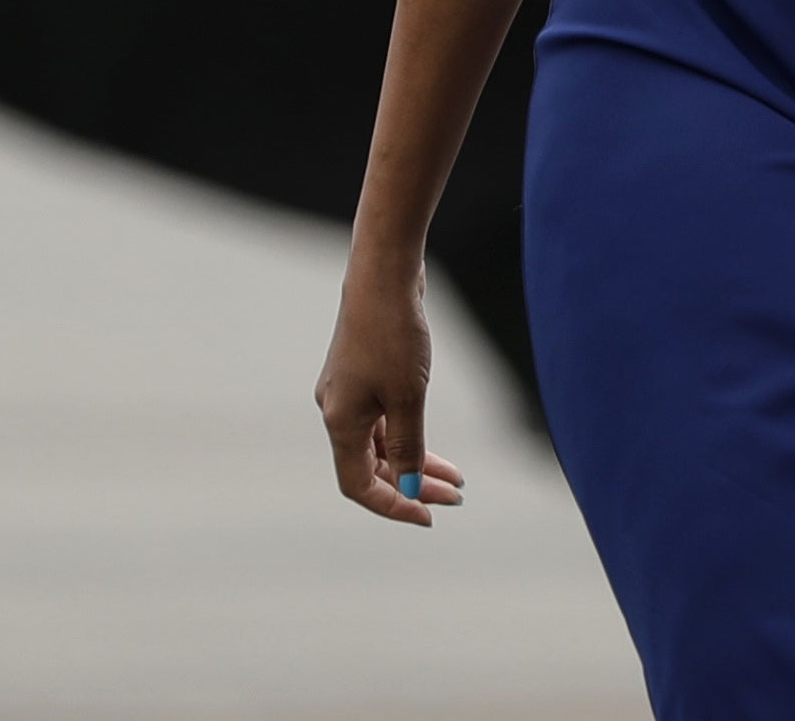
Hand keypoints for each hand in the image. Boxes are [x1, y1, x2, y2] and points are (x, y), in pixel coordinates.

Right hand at [315, 266, 467, 525]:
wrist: (383, 277)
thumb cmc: (393, 336)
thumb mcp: (408, 398)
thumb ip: (410, 447)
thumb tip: (411, 489)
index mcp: (340, 423)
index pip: (360, 485)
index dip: (393, 506)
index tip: (429, 517)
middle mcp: (337, 412)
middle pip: (373, 468)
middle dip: (413, 486)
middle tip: (456, 497)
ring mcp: (349, 394)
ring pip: (382, 445)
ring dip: (416, 463)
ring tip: (457, 479)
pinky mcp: (363, 376)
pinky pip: (385, 422)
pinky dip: (410, 437)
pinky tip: (435, 447)